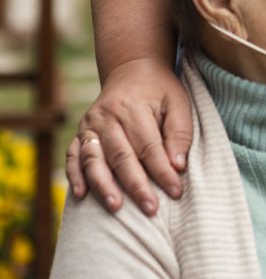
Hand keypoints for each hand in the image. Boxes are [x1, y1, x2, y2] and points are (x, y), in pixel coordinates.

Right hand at [65, 58, 193, 215]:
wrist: (132, 70)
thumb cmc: (160, 90)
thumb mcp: (178, 101)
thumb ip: (180, 132)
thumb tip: (177, 165)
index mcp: (133, 107)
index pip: (149, 146)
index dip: (162, 171)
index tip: (176, 192)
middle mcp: (107, 117)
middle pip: (121, 156)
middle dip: (136, 185)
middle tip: (151, 209)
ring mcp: (90, 125)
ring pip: (94, 159)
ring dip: (104, 185)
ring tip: (116, 207)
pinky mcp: (80, 133)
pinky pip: (73, 156)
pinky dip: (75, 176)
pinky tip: (81, 195)